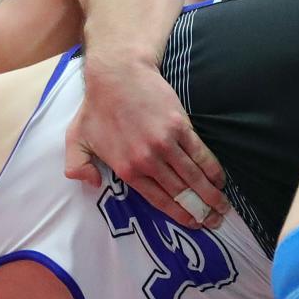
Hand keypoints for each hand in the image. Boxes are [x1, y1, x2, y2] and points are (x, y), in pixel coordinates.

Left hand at [65, 56, 228, 229]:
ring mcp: (166, 144)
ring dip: (211, 194)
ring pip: (194, 176)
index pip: (158, 199)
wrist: (117, 74)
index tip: (194, 224)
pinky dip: (212, 169)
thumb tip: (92, 185)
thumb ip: (78, 166)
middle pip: (180, 192)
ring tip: (223, 207)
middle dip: (200, 210)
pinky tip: (220, 180)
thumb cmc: (96, 107)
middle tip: (215, 221)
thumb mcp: (76, 139)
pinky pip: (200, 154)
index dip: (179, 214)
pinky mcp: (180, 126)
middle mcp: (148, 161)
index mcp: (127, 170)